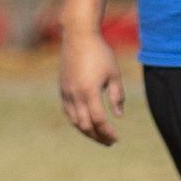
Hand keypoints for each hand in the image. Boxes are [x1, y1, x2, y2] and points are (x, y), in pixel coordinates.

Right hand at [58, 28, 124, 145]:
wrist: (78, 37)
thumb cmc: (100, 54)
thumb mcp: (114, 74)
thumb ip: (117, 95)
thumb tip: (118, 115)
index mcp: (89, 91)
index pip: (99, 120)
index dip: (107, 132)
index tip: (116, 139)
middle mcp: (75, 94)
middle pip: (85, 124)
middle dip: (97, 136)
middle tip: (109, 142)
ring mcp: (66, 92)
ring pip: (74, 120)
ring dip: (86, 131)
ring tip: (99, 136)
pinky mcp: (62, 88)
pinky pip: (68, 111)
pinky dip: (77, 121)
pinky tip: (86, 124)